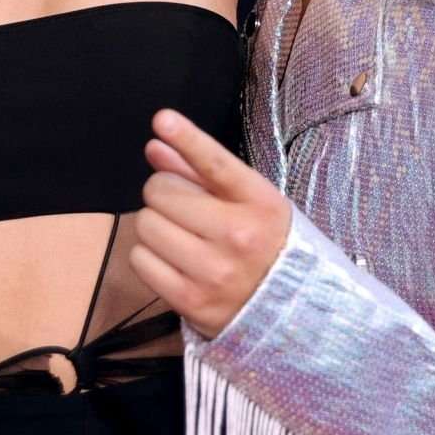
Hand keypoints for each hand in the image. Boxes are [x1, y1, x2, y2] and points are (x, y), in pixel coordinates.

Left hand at [132, 109, 290, 338]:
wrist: (293, 315)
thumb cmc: (267, 246)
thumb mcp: (251, 203)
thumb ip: (201, 171)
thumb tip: (157, 144)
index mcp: (260, 203)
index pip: (216, 163)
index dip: (186, 137)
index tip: (163, 119)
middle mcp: (238, 236)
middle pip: (162, 192)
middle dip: (164, 195)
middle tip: (182, 209)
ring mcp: (213, 271)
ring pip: (146, 225)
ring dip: (155, 226)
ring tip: (180, 237)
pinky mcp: (190, 301)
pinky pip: (140, 260)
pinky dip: (149, 257)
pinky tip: (173, 261)